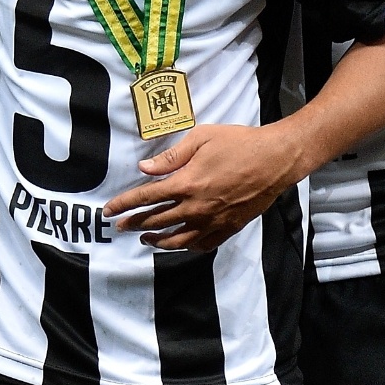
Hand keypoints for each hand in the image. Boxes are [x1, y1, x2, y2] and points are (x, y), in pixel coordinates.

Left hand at [104, 123, 302, 250]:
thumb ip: (170, 157)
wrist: (276, 159)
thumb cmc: (238, 143)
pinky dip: (188, 246)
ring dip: (158, 240)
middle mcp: (197, 207)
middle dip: (134, 224)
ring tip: (144, 239)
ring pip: (179, 238)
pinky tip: (180, 243)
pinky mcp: (230, 227)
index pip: (145, 198)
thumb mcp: (200, 139)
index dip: (124, 205)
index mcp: (186, 184)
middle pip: (157, 220)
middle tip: (120, 226)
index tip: (108, 211)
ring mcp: (214, 220)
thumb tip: (144, 168)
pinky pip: (204, 243)